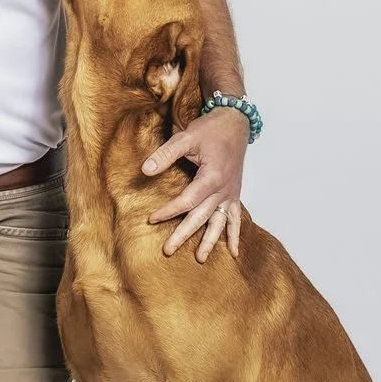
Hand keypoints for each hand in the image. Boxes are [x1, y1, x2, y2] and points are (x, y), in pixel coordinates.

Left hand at [142, 105, 248, 261]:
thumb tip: (145, 170)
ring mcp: (231, 194)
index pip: (187, 201)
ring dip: (211, 241)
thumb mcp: (186, 137)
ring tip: (201, 258)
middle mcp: (223, 190)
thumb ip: (165, 154)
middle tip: (168, 250)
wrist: (235, 123)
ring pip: (220, 222)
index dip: (168, 211)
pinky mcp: (235, 194)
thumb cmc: (210, 129)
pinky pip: (235, 218)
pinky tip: (235, 252)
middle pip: (202, 217)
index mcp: (212, 178)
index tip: (151, 220)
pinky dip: (235, 234)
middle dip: (185, 234)